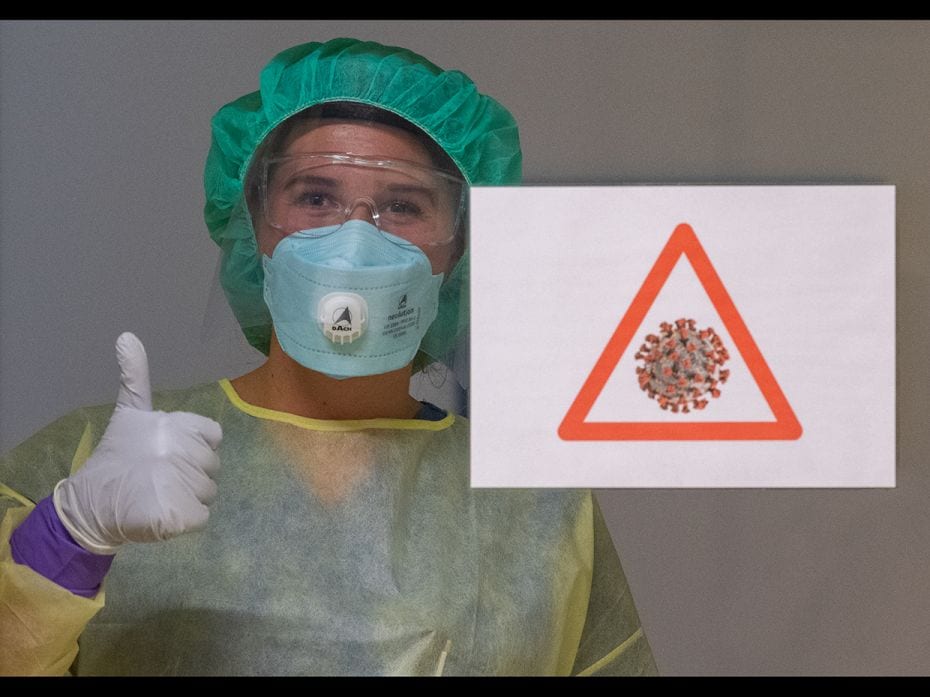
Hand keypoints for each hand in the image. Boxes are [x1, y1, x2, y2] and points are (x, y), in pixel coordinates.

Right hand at [53, 332, 222, 553]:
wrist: (91, 504)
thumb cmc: (116, 458)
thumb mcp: (129, 412)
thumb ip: (135, 377)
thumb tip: (127, 336)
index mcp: (174, 425)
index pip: (212, 436)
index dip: (195, 447)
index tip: (168, 452)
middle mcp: (180, 451)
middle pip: (211, 465)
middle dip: (190, 473)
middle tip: (158, 475)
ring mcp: (181, 484)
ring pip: (208, 491)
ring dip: (187, 496)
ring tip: (156, 493)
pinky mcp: (181, 515)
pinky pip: (202, 516)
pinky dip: (185, 519)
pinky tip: (161, 511)